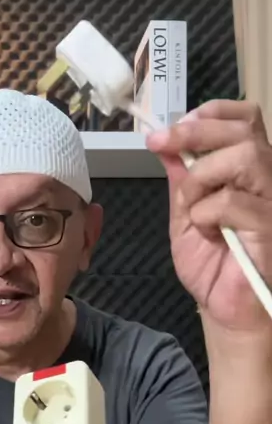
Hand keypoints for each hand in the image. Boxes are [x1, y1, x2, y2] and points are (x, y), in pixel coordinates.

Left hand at [147, 100, 271, 332]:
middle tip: (163, 143)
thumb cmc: (212, 266)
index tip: (172, 129)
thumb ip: (181, 180)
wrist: (225, 310)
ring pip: (245, 156)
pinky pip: (233, 201)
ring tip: (190, 205)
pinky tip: (207, 233)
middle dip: (196, 131)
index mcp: (250, 171)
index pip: (245, 119)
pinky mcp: (271, 226)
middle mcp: (268, 179)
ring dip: (202, 176)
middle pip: (245, 129)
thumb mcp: (185, 216)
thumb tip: (165, 144)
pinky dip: (207, 212)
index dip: (211, 113)